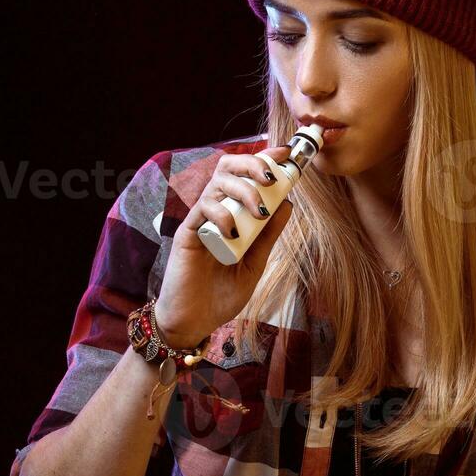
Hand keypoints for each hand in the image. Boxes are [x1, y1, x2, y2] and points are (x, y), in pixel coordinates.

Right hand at [153, 147, 295, 346]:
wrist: (196, 321)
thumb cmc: (222, 294)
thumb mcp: (255, 263)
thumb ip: (268, 235)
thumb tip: (288, 204)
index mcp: (232, 214)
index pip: (244, 176)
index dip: (263, 159)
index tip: (285, 154)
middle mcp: (215, 210)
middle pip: (227, 168)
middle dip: (252, 164)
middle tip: (271, 177)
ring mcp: (200, 220)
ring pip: (217, 184)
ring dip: (242, 189)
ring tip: (257, 210)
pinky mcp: (187, 233)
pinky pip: (202, 210)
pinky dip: (221, 213)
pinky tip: (232, 231)